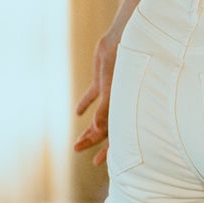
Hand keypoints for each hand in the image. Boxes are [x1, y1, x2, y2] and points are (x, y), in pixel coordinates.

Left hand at [74, 34, 118, 165]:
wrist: (125, 39)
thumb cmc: (126, 63)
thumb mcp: (114, 88)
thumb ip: (106, 109)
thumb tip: (97, 128)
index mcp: (126, 109)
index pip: (117, 136)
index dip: (108, 151)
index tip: (97, 162)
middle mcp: (120, 104)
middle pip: (106, 128)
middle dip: (93, 141)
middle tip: (78, 150)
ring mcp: (111, 93)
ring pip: (99, 116)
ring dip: (89, 128)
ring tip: (77, 141)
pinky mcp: (103, 81)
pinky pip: (94, 96)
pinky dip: (86, 104)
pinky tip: (78, 113)